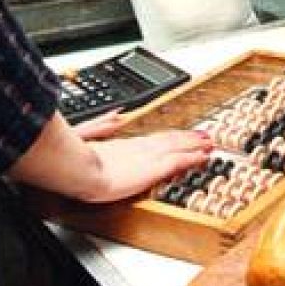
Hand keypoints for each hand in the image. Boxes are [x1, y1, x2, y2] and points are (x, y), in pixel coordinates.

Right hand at [82, 128, 212, 202]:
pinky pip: (177, 162)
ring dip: (194, 145)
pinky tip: (203, 157)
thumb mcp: (85, 135)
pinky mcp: (152, 169)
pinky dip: (192, 158)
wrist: (77, 170)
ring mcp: (147, 158)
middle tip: (204, 137)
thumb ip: (101, 125)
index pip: (152, 140)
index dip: (169, 137)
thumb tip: (116, 114)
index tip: (182, 136)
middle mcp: (139, 148)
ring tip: (209, 143)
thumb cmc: (76, 159)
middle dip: (187, 139)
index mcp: (123, 144)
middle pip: (169, 140)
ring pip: (177, 147)